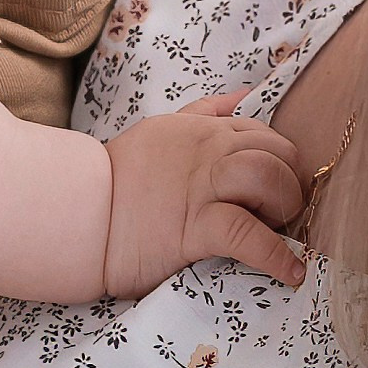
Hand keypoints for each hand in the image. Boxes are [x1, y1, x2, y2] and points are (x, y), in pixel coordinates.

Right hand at [102, 93, 307, 297]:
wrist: (77, 215)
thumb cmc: (118, 181)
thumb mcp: (161, 131)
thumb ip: (204, 113)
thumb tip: (243, 95)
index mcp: (202, 131)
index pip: (264, 133)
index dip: (279, 162)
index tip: (273, 189)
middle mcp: (208, 152)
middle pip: (277, 153)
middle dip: (290, 184)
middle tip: (278, 214)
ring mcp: (202, 188)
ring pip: (267, 178)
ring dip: (285, 207)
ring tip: (279, 233)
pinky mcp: (195, 228)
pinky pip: (249, 235)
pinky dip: (277, 256)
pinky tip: (289, 271)